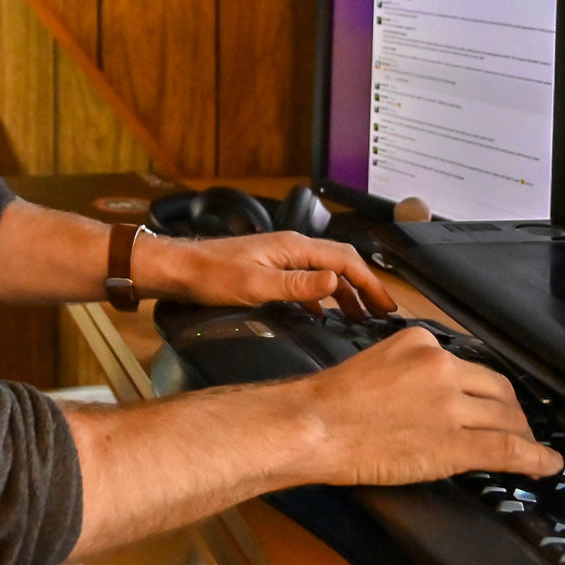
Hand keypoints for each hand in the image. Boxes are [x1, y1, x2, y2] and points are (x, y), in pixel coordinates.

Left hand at [140, 231, 395, 318]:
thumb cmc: (210, 274)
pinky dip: (322, 297)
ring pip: (324, 272)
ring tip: (359, 317)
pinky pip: (307, 281)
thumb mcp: (256, 285)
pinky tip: (323, 315)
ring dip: (345, 293)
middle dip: (364, 287)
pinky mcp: (269, 269)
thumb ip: (298, 285)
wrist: (178, 269)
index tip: (386, 306)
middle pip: (340, 263)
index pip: (346, 260)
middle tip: (382, 313)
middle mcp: (291, 248)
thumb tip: (336, 281)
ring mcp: (280, 257)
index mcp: (293, 247)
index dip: (370, 283)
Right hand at [290, 328, 561, 484]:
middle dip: (512, 412)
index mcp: (421, 342)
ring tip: (529, 450)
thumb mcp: (378, 363)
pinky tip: (547, 465)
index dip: (487, 391)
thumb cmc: (332, 402)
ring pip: (507, 418)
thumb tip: (438, 397)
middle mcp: (441, 366)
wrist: (314, 426)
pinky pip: (507, 449)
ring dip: (522, 436)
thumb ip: (412, 370)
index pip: (470, 365)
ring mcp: (450, 404)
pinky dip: (535, 459)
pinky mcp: (453, 443)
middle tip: (516, 429)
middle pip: (497, 389)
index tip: (491, 404)